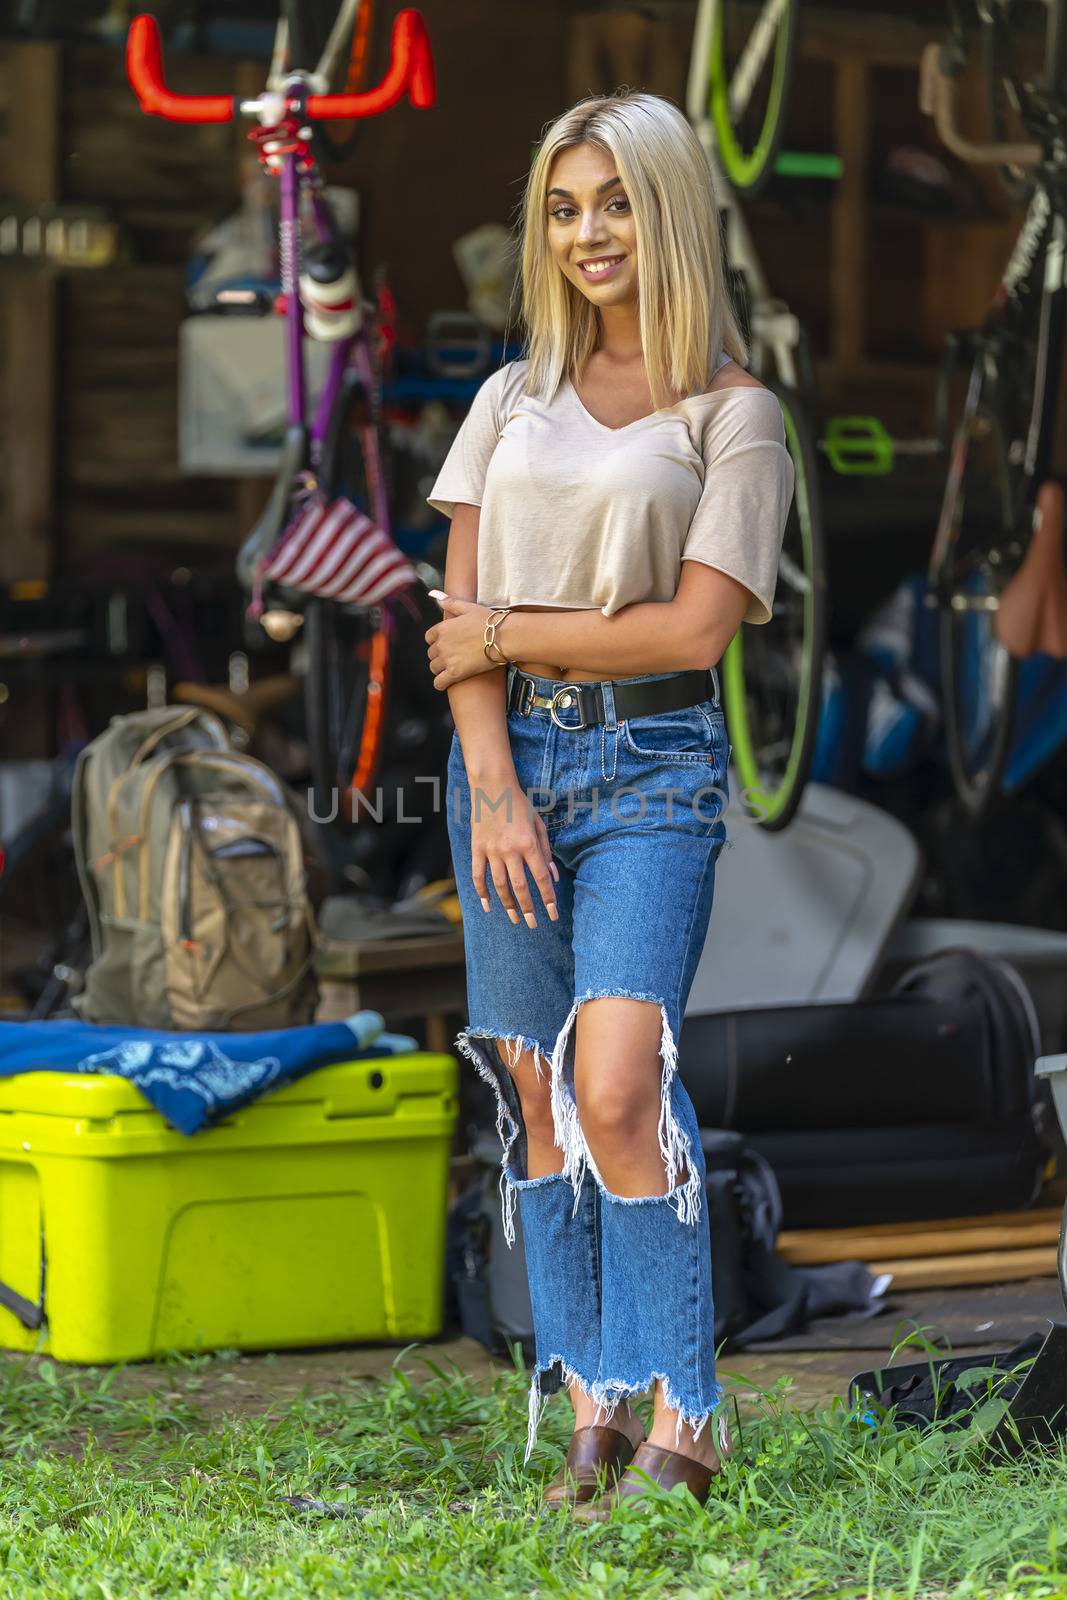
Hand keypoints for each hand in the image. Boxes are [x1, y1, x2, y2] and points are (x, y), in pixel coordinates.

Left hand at [424, 592, 500, 688]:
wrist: (503, 636)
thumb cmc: (490, 622)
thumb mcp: (469, 607)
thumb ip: (450, 603)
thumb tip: (436, 597)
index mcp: (443, 628)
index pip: (429, 638)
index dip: (437, 641)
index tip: (447, 644)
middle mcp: (442, 643)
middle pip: (431, 654)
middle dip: (439, 655)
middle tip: (453, 656)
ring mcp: (447, 659)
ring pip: (434, 668)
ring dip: (440, 669)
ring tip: (452, 668)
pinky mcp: (455, 673)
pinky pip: (439, 682)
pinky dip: (441, 683)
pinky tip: (446, 682)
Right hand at [470, 778, 559, 927]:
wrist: (492, 787)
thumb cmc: (519, 804)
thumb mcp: (538, 824)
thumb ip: (546, 851)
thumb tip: (554, 877)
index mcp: (528, 843)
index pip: (541, 878)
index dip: (548, 898)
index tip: (553, 914)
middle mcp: (509, 850)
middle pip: (520, 887)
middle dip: (528, 909)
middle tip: (533, 924)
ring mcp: (491, 850)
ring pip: (499, 885)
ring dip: (507, 904)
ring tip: (514, 919)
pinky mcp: (476, 848)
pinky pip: (478, 875)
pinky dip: (481, 892)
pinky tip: (487, 906)